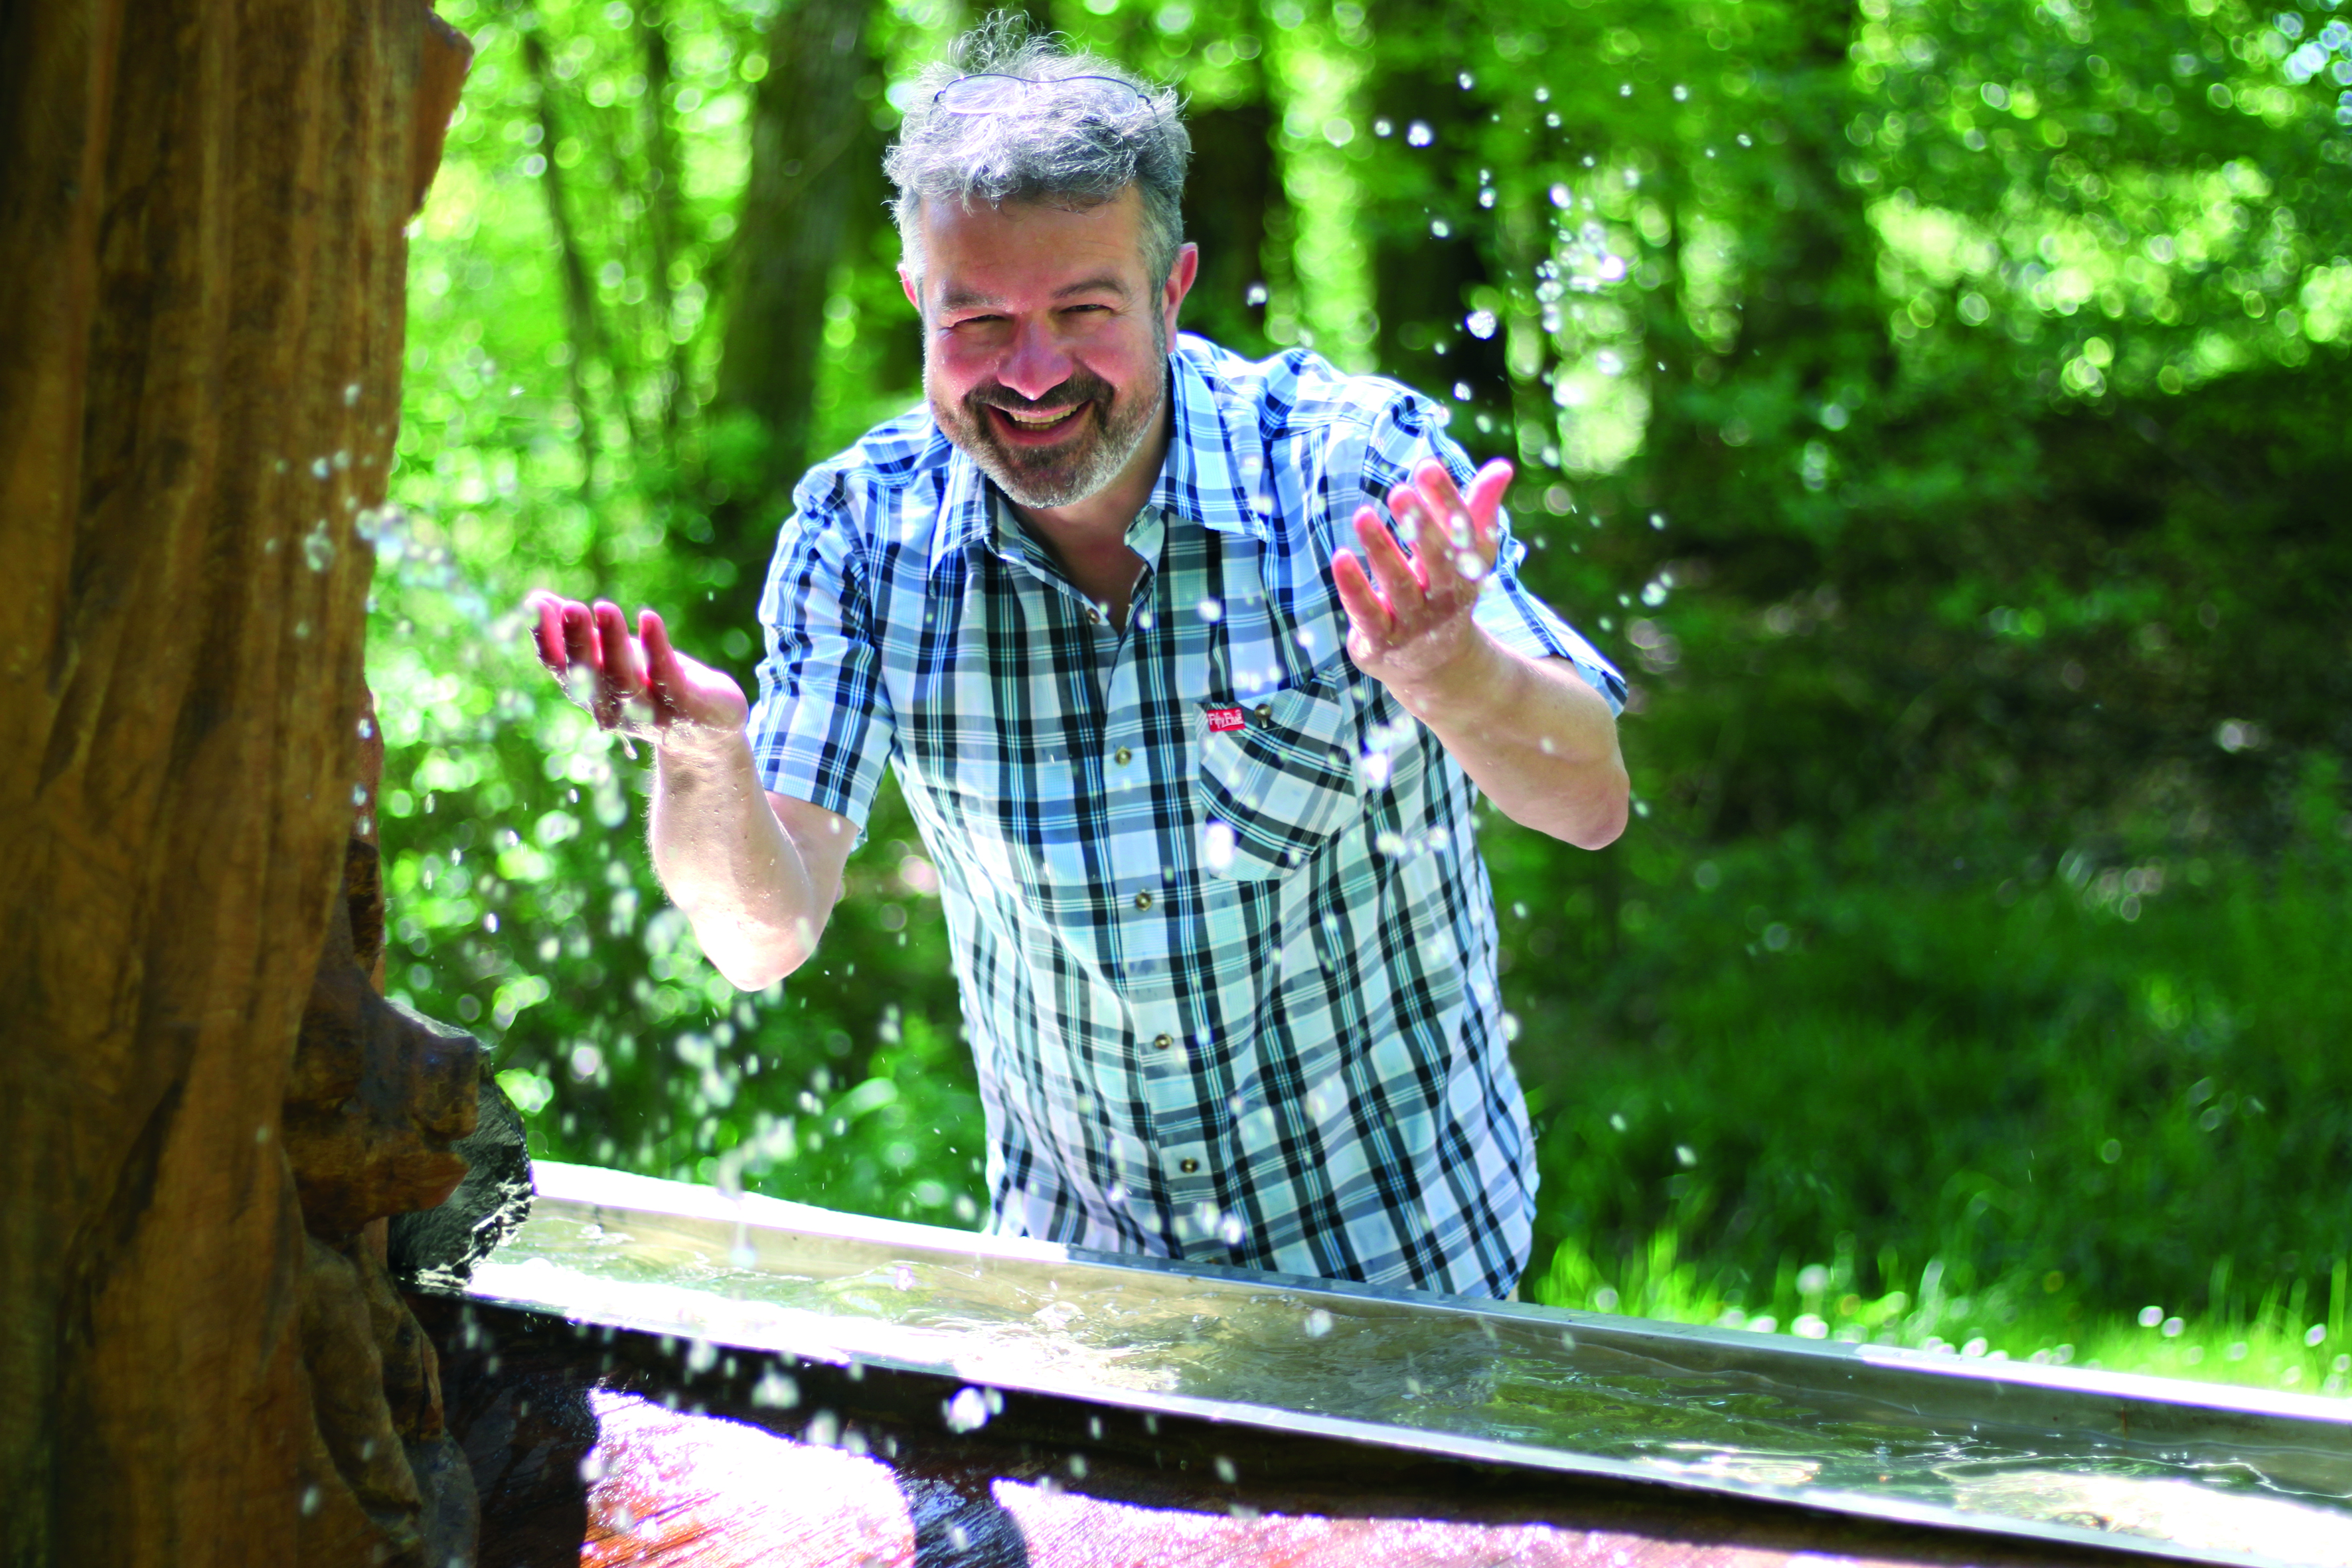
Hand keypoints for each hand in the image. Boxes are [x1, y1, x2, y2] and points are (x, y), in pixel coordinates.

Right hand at [525, 593, 748, 756]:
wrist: (707, 728)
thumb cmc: (653, 683)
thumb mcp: (613, 656)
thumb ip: (580, 632)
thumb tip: (537, 600)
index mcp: (589, 691)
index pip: (559, 666)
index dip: (546, 637)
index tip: (536, 604)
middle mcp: (612, 707)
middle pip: (589, 674)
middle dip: (577, 640)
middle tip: (571, 608)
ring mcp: (649, 711)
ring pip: (623, 680)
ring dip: (612, 642)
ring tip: (604, 607)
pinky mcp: (684, 708)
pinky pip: (667, 678)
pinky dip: (656, 648)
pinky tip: (648, 618)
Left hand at [1331, 457, 1511, 702]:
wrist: (1437, 667)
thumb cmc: (1446, 592)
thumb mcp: (1465, 556)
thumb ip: (1478, 510)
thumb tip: (1502, 467)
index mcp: (1466, 571)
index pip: (1461, 533)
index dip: (1446, 500)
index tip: (1427, 467)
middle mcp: (1444, 597)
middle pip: (1436, 560)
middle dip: (1421, 527)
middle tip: (1400, 490)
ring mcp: (1413, 622)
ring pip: (1398, 584)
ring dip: (1381, 549)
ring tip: (1363, 514)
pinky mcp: (1382, 640)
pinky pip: (1367, 612)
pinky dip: (1354, 586)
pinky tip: (1340, 557)